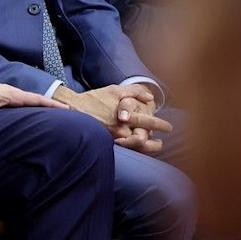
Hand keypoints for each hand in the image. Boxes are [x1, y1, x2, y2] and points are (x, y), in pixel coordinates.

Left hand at [0, 74, 68, 134]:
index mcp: (12, 95)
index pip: (36, 100)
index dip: (52, 105)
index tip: (68, 109)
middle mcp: (15, 95)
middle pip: (39, 102)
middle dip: (55, 107)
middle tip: (73, 115)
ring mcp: (13, 97)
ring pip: (33, 104)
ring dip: (46, 109)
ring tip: (62, 119)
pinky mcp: (8, 101)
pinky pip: (26, 106)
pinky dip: (36, 110)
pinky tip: (40, 119)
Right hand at [54, 84, 171, 150]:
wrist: (71, 109)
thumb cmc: (94, 99)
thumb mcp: (114, 90)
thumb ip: (134, 92)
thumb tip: (150, 98)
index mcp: (124, 118)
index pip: (148, 123)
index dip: (161, 125)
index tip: (168, 127)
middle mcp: (120, 132)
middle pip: (144, 142)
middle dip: (155, 144)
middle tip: (161, 143)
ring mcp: (113, 139)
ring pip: (135, 148)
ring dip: (146, 149)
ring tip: (152, 147)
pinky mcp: (106, 142)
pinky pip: (124, 149)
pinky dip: (133, 149)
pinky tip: (135, 146)